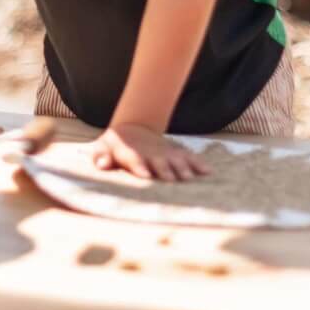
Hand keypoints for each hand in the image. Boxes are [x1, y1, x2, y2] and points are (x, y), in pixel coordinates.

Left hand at [91, 122, 208, 181]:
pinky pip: (189, 158)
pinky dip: (199, 164)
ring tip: (189, 179)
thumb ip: (101, 156)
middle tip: (170, 179)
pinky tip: (209, 173)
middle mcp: (151, 153)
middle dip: (164, 170)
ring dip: (182, 168)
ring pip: (175, 160)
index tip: (145, 175)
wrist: (134, 129)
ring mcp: (165, 153)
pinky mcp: (176, 153)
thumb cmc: (115, 145)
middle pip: (158, 161)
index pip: (135, 159)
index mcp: (131, 153)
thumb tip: (101, 164)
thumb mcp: (103, 147)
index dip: (139, 167)